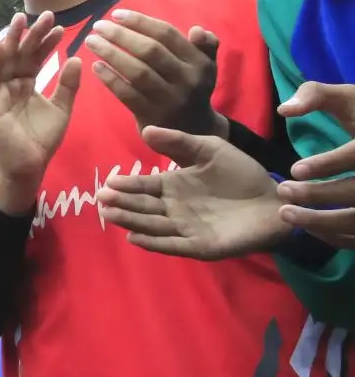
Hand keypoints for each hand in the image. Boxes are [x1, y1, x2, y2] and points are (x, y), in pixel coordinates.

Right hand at [0, 12, 82, 213]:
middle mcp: (11, 83)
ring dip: (10, 40)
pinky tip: (2, 44)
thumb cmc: (42, 139)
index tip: (60, 27)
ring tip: (20, 20)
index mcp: (27, 83)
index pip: (36, 57)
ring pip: (4, 60)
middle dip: (30, 34)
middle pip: (20, 53)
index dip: (46, 42)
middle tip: (44, 15)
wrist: (28, 165)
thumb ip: (68, 86)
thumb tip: (76, 58)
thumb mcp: (62, 109)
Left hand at [84, 9, 223, 136]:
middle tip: (98, 26)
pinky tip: (96, 66)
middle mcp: (187, 80)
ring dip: (111, 53)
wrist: (194, 133)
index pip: (167, 35)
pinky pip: (127, 94)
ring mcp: (169, 100)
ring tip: (91, 42)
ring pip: (137, 72)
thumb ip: (206, 46)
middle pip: (150, 51)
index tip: (116, 14)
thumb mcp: (207, 67)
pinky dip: (110, 79)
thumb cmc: (192, 89)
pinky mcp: (151, 116)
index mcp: (200, 63)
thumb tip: (196, 30)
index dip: (140, 22)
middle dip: (121, 35)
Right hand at [98, 127, 286, 258]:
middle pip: (142, 206)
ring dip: (131, 221)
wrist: (274, 201)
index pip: (144, 185)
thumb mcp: (211, 149)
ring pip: (151, 225)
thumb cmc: (241, 174)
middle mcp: (174, 208)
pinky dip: (153, 243)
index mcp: (173, 185)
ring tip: (112, 214)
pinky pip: (171, 245)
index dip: (126, 184)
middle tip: (102, 199)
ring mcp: (185, 228)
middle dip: (122, 203)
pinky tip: (135, 238)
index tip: (109, 182)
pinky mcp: (199, 246)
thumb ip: (180, 141)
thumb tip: (145, 130)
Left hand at [274, 82, 354, 247]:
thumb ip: (316, 95)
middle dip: (319, 195)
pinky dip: (335, 235)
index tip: (295, 169)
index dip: (328, 164)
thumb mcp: (349, 97)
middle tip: (283, 190)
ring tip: (286, 213)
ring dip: (322, 222)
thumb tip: (284, 109)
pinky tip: (309, 226)